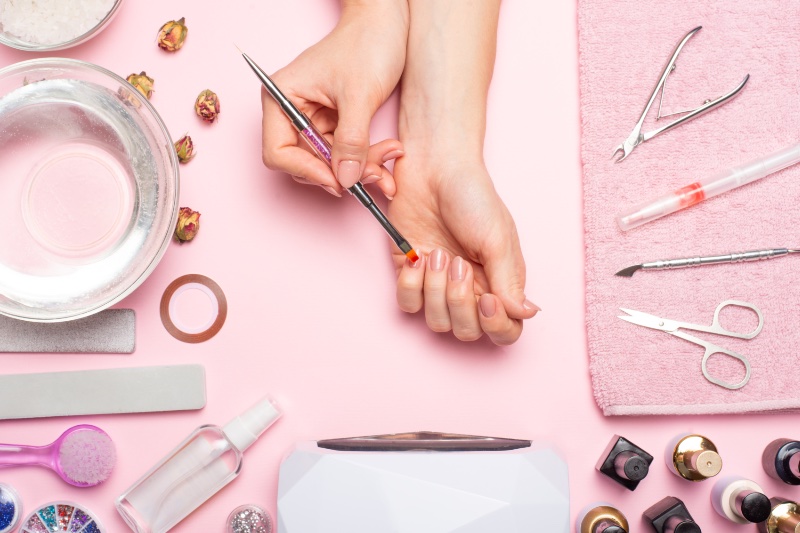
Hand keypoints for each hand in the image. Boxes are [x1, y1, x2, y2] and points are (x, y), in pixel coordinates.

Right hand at [261, 2, 407, 196]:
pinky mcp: (335, 124)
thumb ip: (351, 140)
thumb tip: (346, 180)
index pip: (278, 151)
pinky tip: (388, 155)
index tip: (339, 181)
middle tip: (375, 175)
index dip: (306, 170)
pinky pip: (346, 155)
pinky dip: (367, 160)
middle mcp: (292, 111)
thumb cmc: (367, 43)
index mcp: (282, 97)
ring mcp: (314, 119)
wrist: (387, 22)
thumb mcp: (359, 95)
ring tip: (389, 162)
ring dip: (361, 169)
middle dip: (341, 172)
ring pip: (330, 164)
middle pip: (306, 162)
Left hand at [389, 155, 538, 344]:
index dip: (496, 326)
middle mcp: (470, 289)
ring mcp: (438, 284)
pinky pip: (407, 304)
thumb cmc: (472, 197)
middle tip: (459, 263)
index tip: (487, 299)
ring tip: (438, 254)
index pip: (504, 330)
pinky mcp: (409, 273)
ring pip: (436, 322)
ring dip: (435, 290)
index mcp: (499, 283)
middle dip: (460, 303)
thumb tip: (526, 315)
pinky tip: (417, 258)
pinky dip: (410, 286)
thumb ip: (509, 282)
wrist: (435, 169)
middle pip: (467, 331)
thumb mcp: (497, 238)